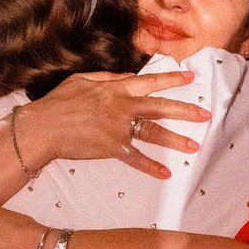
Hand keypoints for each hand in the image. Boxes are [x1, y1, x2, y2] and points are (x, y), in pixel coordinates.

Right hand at [19, 71, 208, 179]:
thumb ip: (107, 77)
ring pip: (154, 133)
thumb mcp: (82, 80)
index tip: (190, 78)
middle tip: (206, 115)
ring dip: (175, 140)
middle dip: (185, 111)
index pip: (149, 82)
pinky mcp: (112, 148)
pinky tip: (166, 172)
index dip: (171, 79)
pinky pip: (136, 158)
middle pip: (160, 107)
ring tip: (194, 146)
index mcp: (115, 89)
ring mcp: (119, 128)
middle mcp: (122, 107)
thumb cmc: (58, 103)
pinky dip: (151, 166)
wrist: (43, 127)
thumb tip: (127, 75)